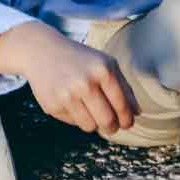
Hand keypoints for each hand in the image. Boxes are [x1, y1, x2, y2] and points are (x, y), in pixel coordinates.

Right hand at [8, 22, 134, 136]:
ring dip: (94, 124)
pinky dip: (77, 117)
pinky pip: (73, 123)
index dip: (127, 119)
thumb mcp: (106, 64)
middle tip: (112, 127)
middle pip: (107, 121)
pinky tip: (72, 102)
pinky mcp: (52, 105)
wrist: (42, 52)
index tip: (127, 124)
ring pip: (90, 126)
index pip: (121, 106)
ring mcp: (67, 95)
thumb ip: (124, 87)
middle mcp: (85, 83)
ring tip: (91, 111)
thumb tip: (137, 113)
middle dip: (113, 127)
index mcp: (103, 71)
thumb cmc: (81, 59)